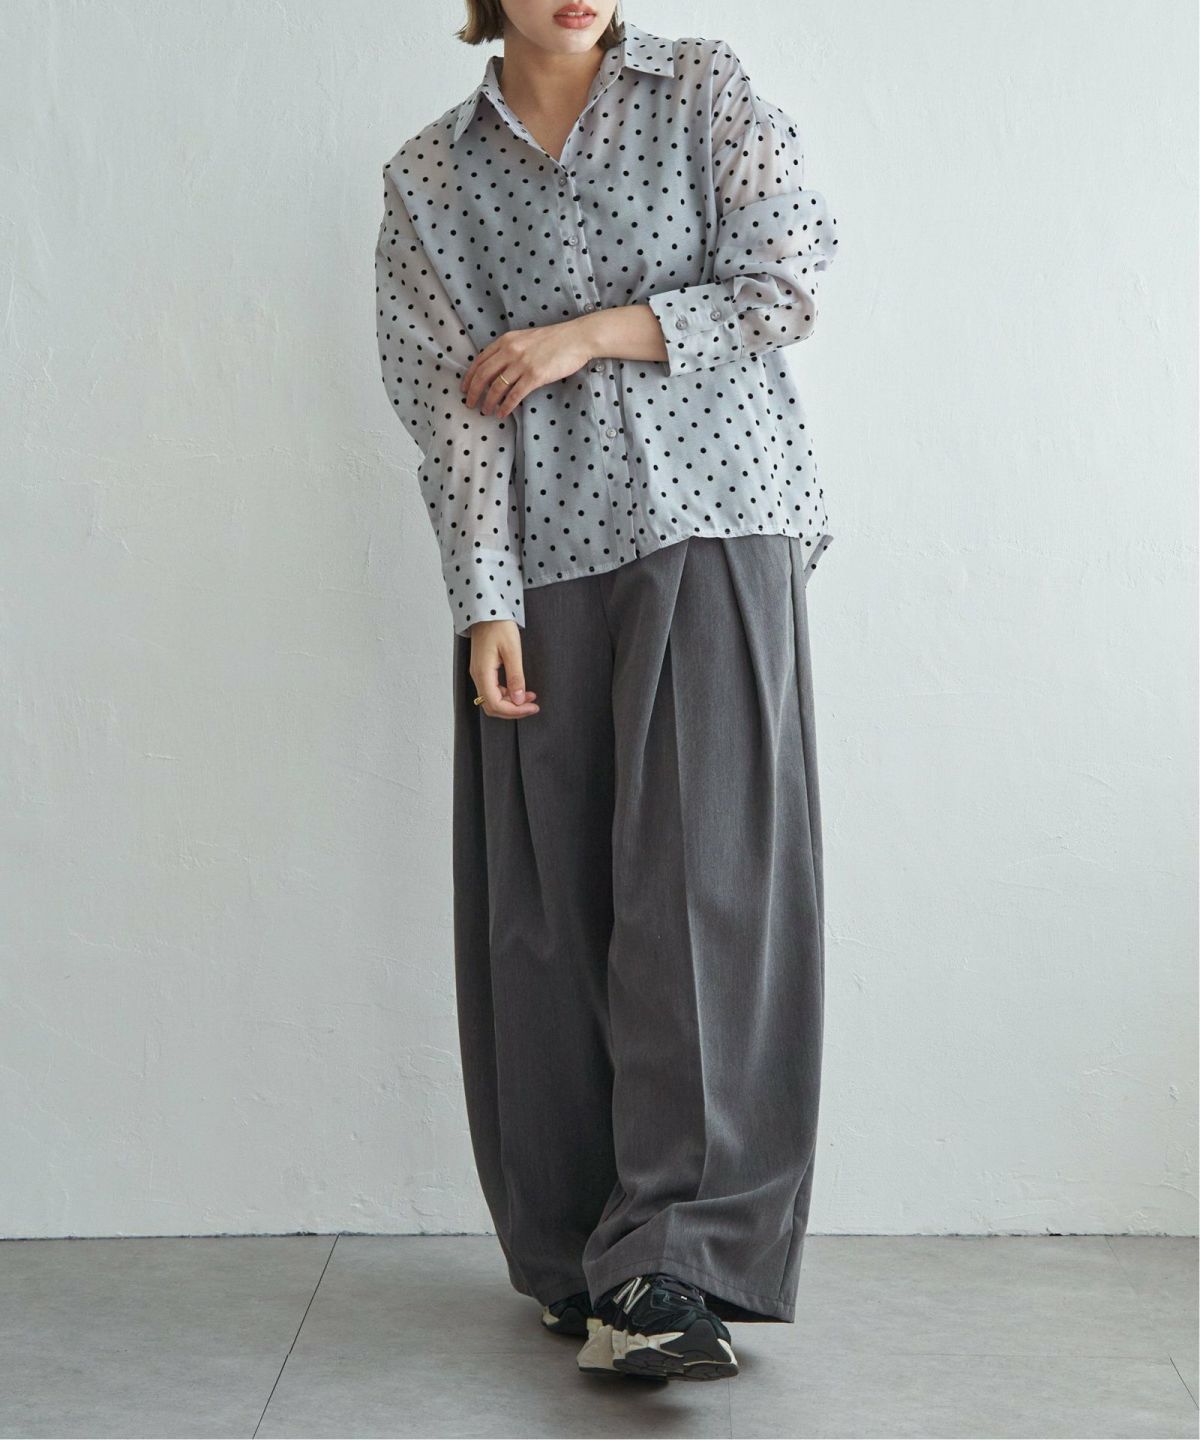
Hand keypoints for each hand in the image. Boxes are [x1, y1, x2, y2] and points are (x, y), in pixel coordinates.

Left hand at [461, 317, 594, 418]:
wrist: (576, 338)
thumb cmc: (554, 340)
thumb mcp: (526, 338)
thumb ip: (510, 349)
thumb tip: (498, 367)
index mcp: (506, 340)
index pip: (480, 360)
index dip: (469, 377)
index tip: (464, 388)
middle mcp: (511, 351)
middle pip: (484, 375)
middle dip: (474, 392)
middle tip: (470, 404)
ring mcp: (522, 363)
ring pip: (497, 387)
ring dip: (489, 402)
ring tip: (486, 411)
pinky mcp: (535, 376)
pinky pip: (514, 395)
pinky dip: (506, 406)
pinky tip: (502, 413)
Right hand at [469, 619, 539, 719]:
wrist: (487, 610)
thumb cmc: (498, 625)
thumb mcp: (512, 651)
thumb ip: (516, 677)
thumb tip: (519, 700)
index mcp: (483, 673)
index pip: (496, 704)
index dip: (515, 711)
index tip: (533, 707)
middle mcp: (478, 676)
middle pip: (492, 706)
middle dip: (513, 710)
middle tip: (532, 706)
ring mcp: (479, 673)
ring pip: (492, 700)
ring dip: (511, 703)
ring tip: (530, 697)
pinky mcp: (483, 669)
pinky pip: (492, 690)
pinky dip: (506, 694)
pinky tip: (519, 689)